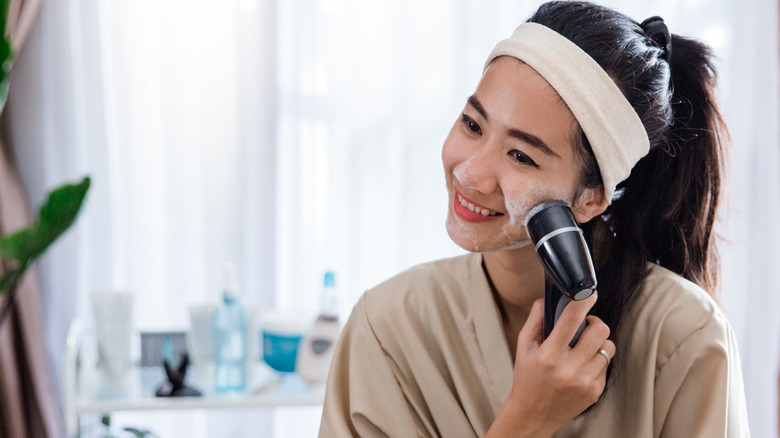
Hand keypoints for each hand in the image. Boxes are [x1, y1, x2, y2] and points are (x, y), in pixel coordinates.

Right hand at [486, 293, 614, 437]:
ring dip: (597, 343)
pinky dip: (596, 361)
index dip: (583, 301)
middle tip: (585, 325)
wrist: (533, 415)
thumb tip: (546, 298)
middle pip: (600, 331)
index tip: (588, 293)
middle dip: (594, 322)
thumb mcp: (523, 348)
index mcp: (549, 356)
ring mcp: (585, 382)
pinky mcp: (595, 391)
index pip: (571, 320)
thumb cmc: (526, 378)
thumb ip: (535, 320)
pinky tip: (581, 366)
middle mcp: (569, 369)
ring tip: (583, 347)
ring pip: (608, 348)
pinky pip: (606, 365)